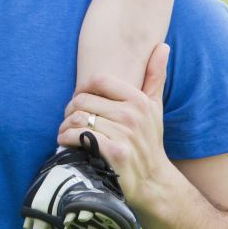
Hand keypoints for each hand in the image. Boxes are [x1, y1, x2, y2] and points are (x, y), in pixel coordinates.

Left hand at [58, 42, 172, 209]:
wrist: (153, 183)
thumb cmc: (150, 141)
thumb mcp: (155, 108)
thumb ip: (155, 75)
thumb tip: (163, 45)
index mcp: (139, 100)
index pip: (97, 82)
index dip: (83, 90)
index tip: (80, 101)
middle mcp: (132, 115)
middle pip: (83, 101)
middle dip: (70, 110)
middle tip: (68, 119)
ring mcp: (124, 135)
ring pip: (78, 119)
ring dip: (65, 126)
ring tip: (64, 132)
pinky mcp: (114, 153)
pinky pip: (80, 136)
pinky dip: (67, 139)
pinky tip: (67, 142)